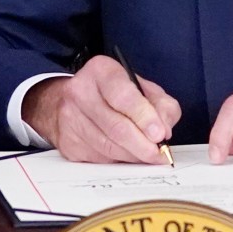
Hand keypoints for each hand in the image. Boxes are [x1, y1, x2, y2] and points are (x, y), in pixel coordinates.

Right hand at [24, 55, 182, 163]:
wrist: (70, 101)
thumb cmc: (111, 93)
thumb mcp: (141, 87)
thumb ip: (160, 104)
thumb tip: (164, 130)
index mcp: (101, 71)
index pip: (123, 96)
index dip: (144, 117)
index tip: (160, 134)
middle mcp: (80, 92)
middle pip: (116, 127)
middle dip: (143, 146)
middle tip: (159, 154)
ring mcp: (70, 119)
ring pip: (109, 148)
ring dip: (134, 156)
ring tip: (147, 155)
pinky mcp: (68, 142)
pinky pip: (99, 159)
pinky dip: (119, 160)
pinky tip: (126, 153)